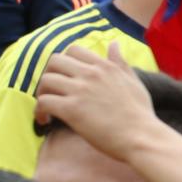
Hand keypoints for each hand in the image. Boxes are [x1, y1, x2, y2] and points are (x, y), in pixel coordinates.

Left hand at [34, 43, 157, 157]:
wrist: (142, 137)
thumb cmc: (141, 114)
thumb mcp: (134, 82)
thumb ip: (121, 63)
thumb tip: (114, 44)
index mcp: (105, 66)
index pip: (74, 50)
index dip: (65, 63)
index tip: (66, 78)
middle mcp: (91, 74)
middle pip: (54, 61)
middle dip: (50, 75)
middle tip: (52, 91)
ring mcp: (80, 91)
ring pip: (46, 80)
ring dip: (42, 93)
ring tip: (46, 108)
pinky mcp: (72, 109)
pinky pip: (44, 102)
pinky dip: (39, 111)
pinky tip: (44, 120)